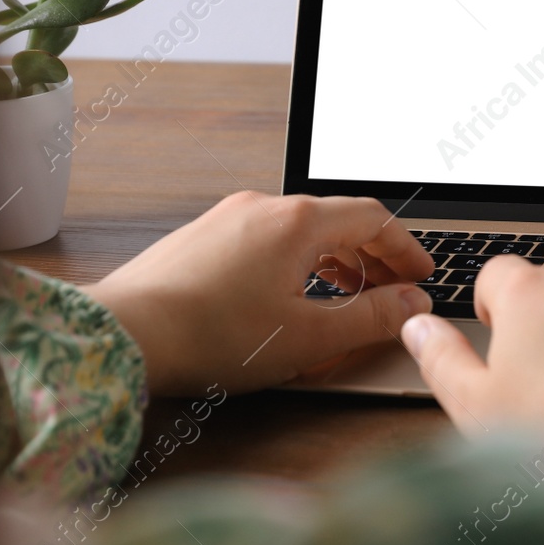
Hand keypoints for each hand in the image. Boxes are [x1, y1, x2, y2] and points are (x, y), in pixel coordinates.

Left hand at [83, 192, 432, 395]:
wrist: (124, 334)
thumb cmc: (212, 336)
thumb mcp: (309, 337)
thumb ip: (370, 318)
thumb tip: (411, 305)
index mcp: (297, 222)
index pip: (372, 217)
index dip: (404, 248)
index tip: (419, 275)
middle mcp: (262, 207)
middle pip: (336, 219)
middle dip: (371, 256)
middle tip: (390, 291)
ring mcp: (227, 218)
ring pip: (299, 230)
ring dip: (332, 260)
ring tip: (344, 298)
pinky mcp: (200, 237)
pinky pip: (264, 240)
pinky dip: (294, 262)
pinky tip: (289, 298)